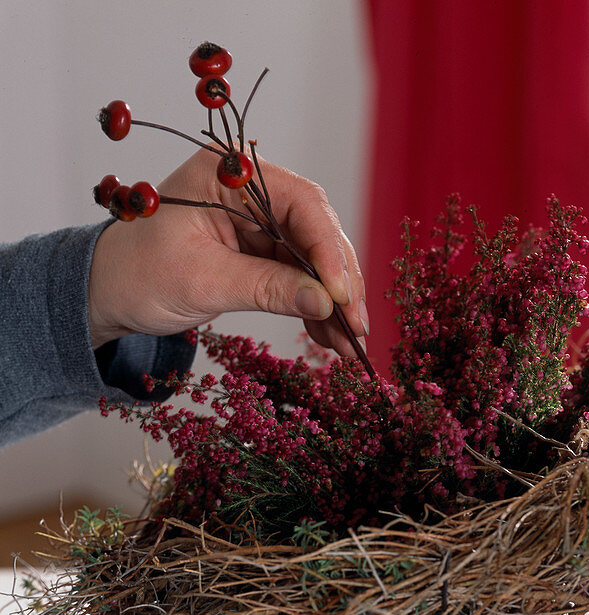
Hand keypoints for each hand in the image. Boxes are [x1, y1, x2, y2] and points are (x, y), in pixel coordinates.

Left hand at [88, 149, 366, 356]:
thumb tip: (325, 303)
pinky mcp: (261, 250)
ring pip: (315, 259)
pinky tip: (330, 337)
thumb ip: (268, 288)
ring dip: (334, 302)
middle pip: (317, 230)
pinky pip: (300, 277)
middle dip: (340, 282)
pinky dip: (315, 308)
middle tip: (357, 325)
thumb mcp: (203, 282)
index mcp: (229, 173)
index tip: (342, 296)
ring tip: (349, 343)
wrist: (108, 292)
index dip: (328, 252)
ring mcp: (259, 220)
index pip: (301, 204)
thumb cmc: (138, 274)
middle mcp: (251, 189)